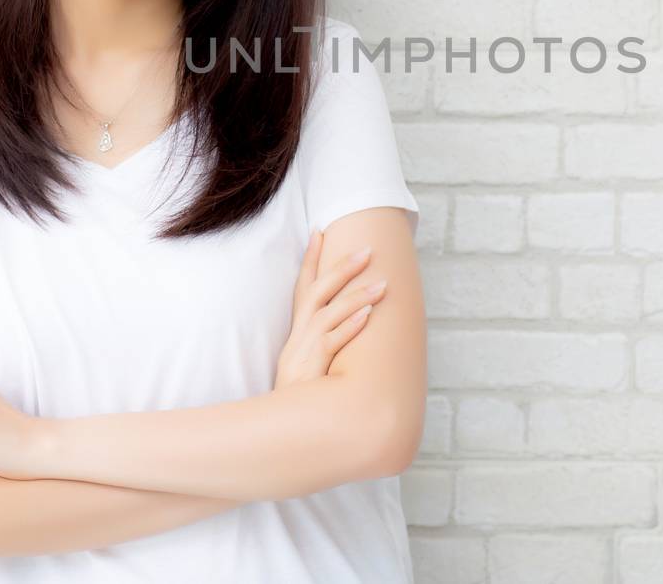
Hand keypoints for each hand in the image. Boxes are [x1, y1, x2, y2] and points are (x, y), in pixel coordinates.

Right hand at [273, 229, 384, 388]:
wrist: (280, 431)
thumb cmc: (301, 400)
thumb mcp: (309, 370)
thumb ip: (323, 349)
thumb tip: (350, 329)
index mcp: (297, 335)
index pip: (303, 289)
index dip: (310, 260)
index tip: (318, 232)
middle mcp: (299, 337)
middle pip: (318, 292)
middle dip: (341, 268)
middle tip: (367, 249)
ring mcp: (304, 351)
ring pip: (329, 314)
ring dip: (356, 296)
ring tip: (382, 283)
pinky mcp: (312, 368)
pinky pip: (332, 342)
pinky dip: (350, 326)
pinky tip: (368, 315)